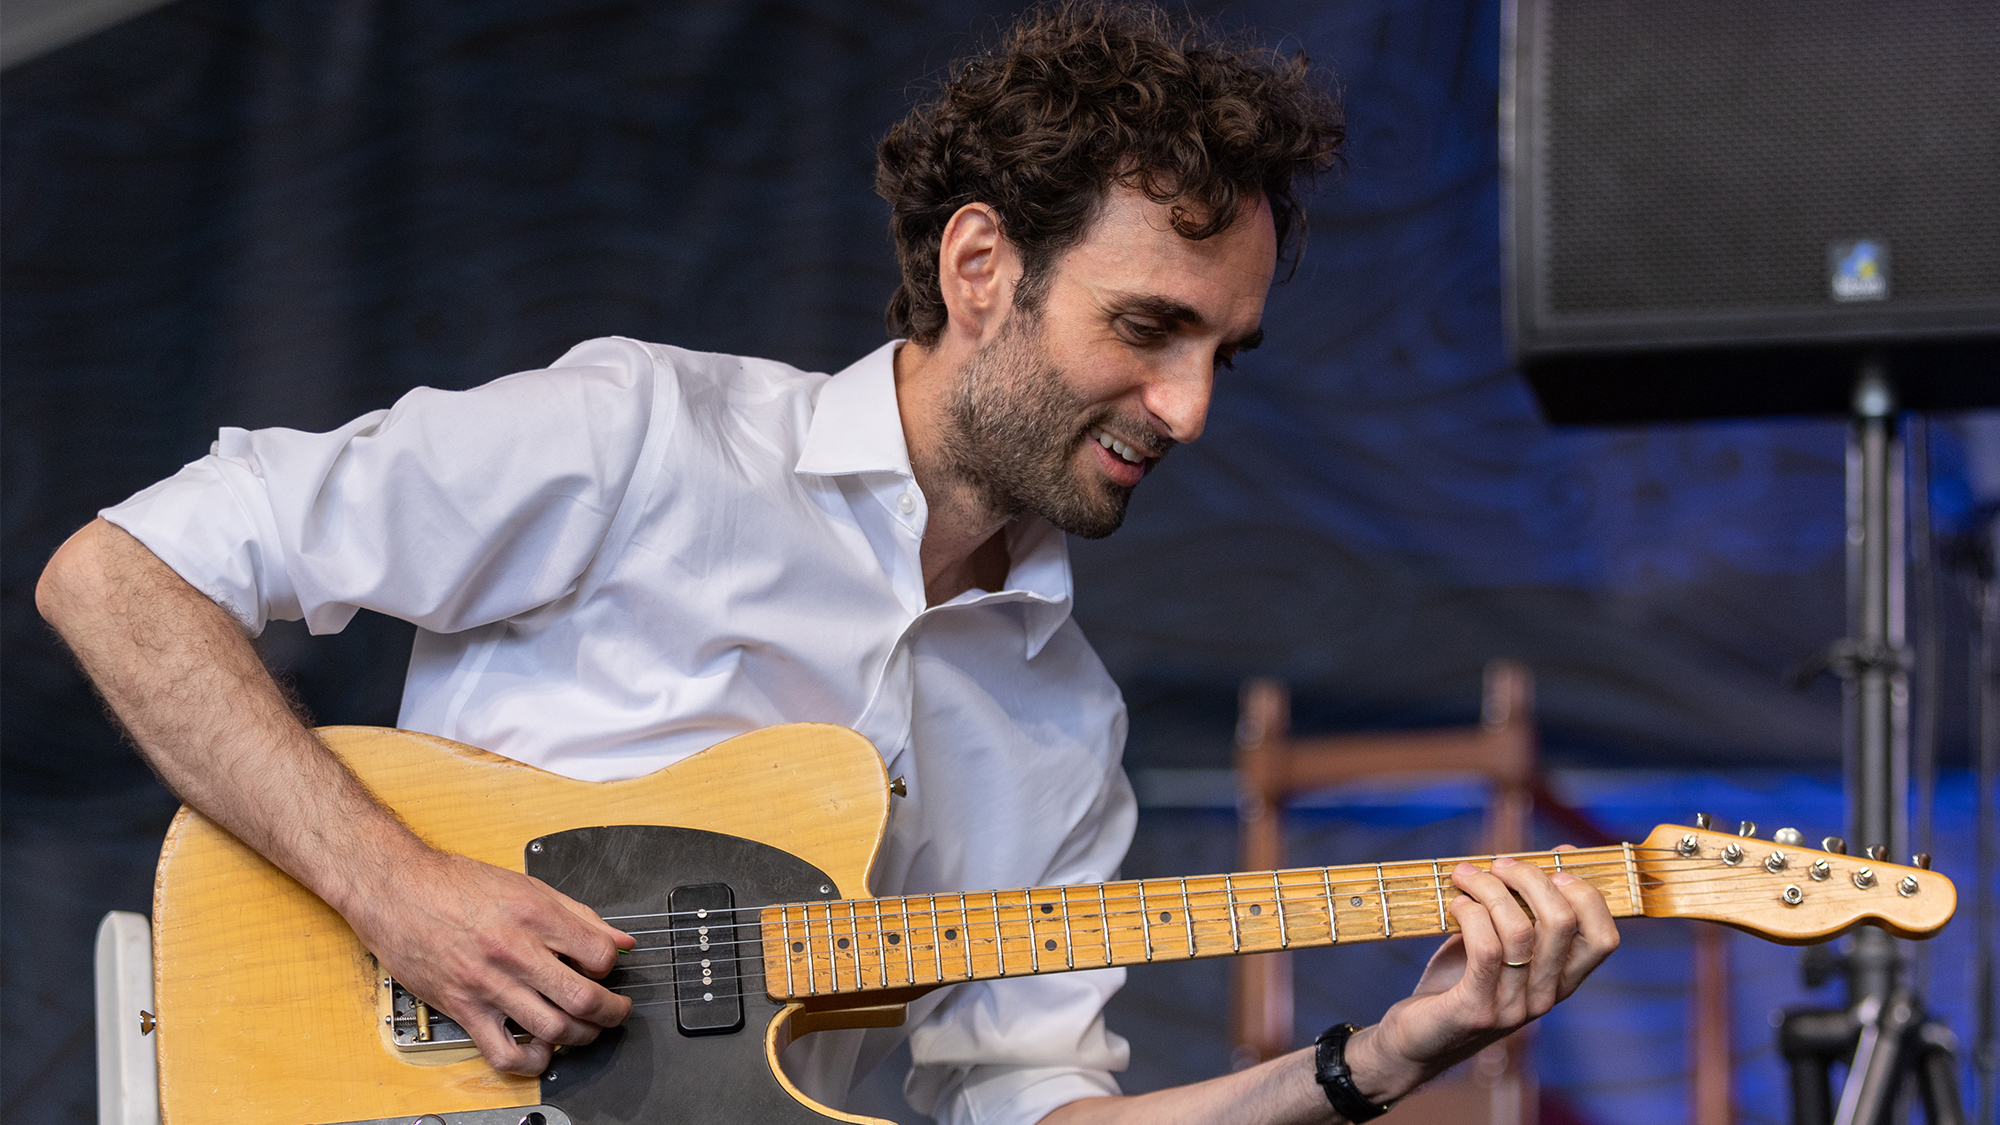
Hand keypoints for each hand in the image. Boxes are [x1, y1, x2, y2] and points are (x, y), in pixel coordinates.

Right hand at [342, 850, 635, 1074]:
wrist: (396, 889)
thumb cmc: (456, 884)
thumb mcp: (527, 885)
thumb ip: (579, 915)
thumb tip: (620, 940)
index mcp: (534, 915)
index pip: (598, 955)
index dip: (611, 967)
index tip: (607, 969)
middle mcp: (514, 951)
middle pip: (582, 998)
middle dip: (611, 1012)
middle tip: (616, 1011)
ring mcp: (488, 984)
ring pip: (552, 1029)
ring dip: (580, 1037)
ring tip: (585, 1029)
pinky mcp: (463, 1008)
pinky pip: (502, 1052)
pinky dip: (531, 1061)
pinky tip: (541, 1050)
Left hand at [1348, 848, 1619, 1099]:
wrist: (1416, 1038)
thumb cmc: (1459, 979)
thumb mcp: (1500, 941)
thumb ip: (1528, 906)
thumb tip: (1563, 852)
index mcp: (1562, 980)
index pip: (1604, 939)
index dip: (1587, 895)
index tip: (1554, 866)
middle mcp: (1546, 997)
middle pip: (1562, 923)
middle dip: (1530, 878)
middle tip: (1498, 864)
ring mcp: (1513, 1007)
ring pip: (1520, 930)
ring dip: (1489, 889)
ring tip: (1465, 876)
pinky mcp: (1476, 1010)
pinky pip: (1485, 948)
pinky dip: (1471, 913)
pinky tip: (1456, 903)